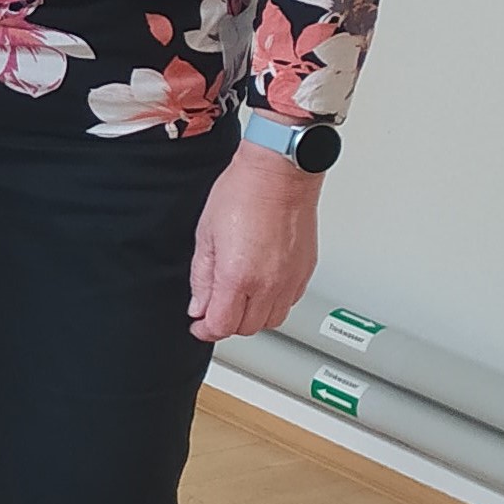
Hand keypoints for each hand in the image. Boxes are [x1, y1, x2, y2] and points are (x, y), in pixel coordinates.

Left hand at [187, 142, 322, 340]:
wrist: (279, 173)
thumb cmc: (242, 193)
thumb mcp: (206, 236)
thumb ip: (202, 277)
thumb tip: (199, 305)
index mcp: (237, 276)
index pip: (221, 325)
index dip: (205, 329)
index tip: (198, 324)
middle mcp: (268, 284)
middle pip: (246, 328)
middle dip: (227, 323)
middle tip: (215, 308)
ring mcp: (290, 279)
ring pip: (271, 320)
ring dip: (253, 316)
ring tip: (239, 298)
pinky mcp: (305, 271)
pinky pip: (289, 302)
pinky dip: (274, 302)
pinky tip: (262, 286)